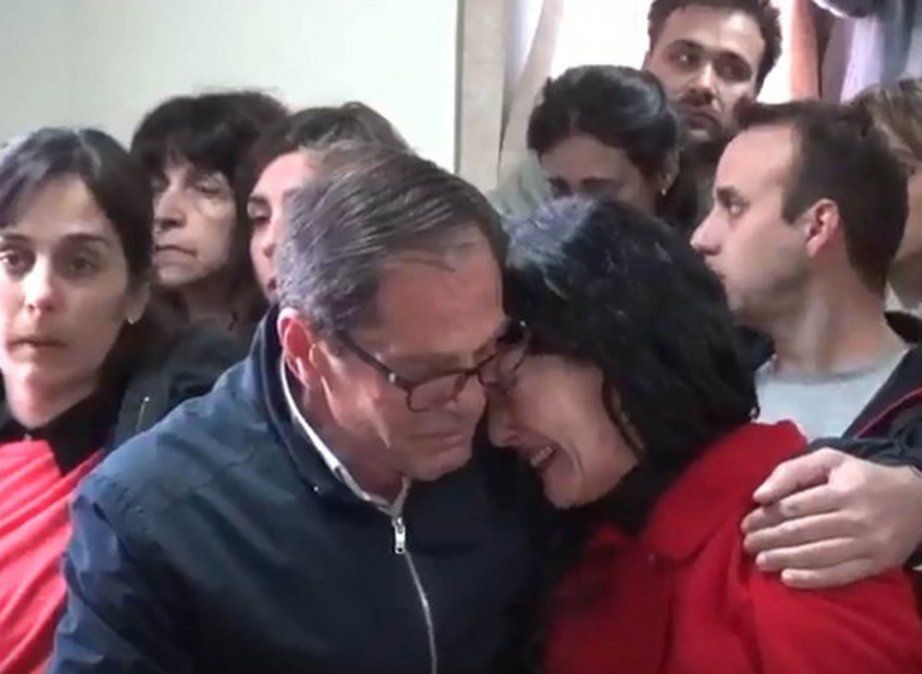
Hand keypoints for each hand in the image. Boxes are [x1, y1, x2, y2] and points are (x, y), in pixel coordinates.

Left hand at [741, 448, 921, 588]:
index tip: (746, 522)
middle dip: (769, 539)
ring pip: (817, 555)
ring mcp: (867, 544)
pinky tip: (788, 578)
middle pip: (802, 532)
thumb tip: (760, 495)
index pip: (795, 506)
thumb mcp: (830, 461)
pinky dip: (811, 579)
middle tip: (747, 543)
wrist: (917, 501)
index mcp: (841, 490)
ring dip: (783, 559)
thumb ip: (792, 471)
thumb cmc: (862, 478)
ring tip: (760, 561)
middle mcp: (855, 518)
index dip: (766, 516)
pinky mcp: (875, 565)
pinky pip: (839, 574)